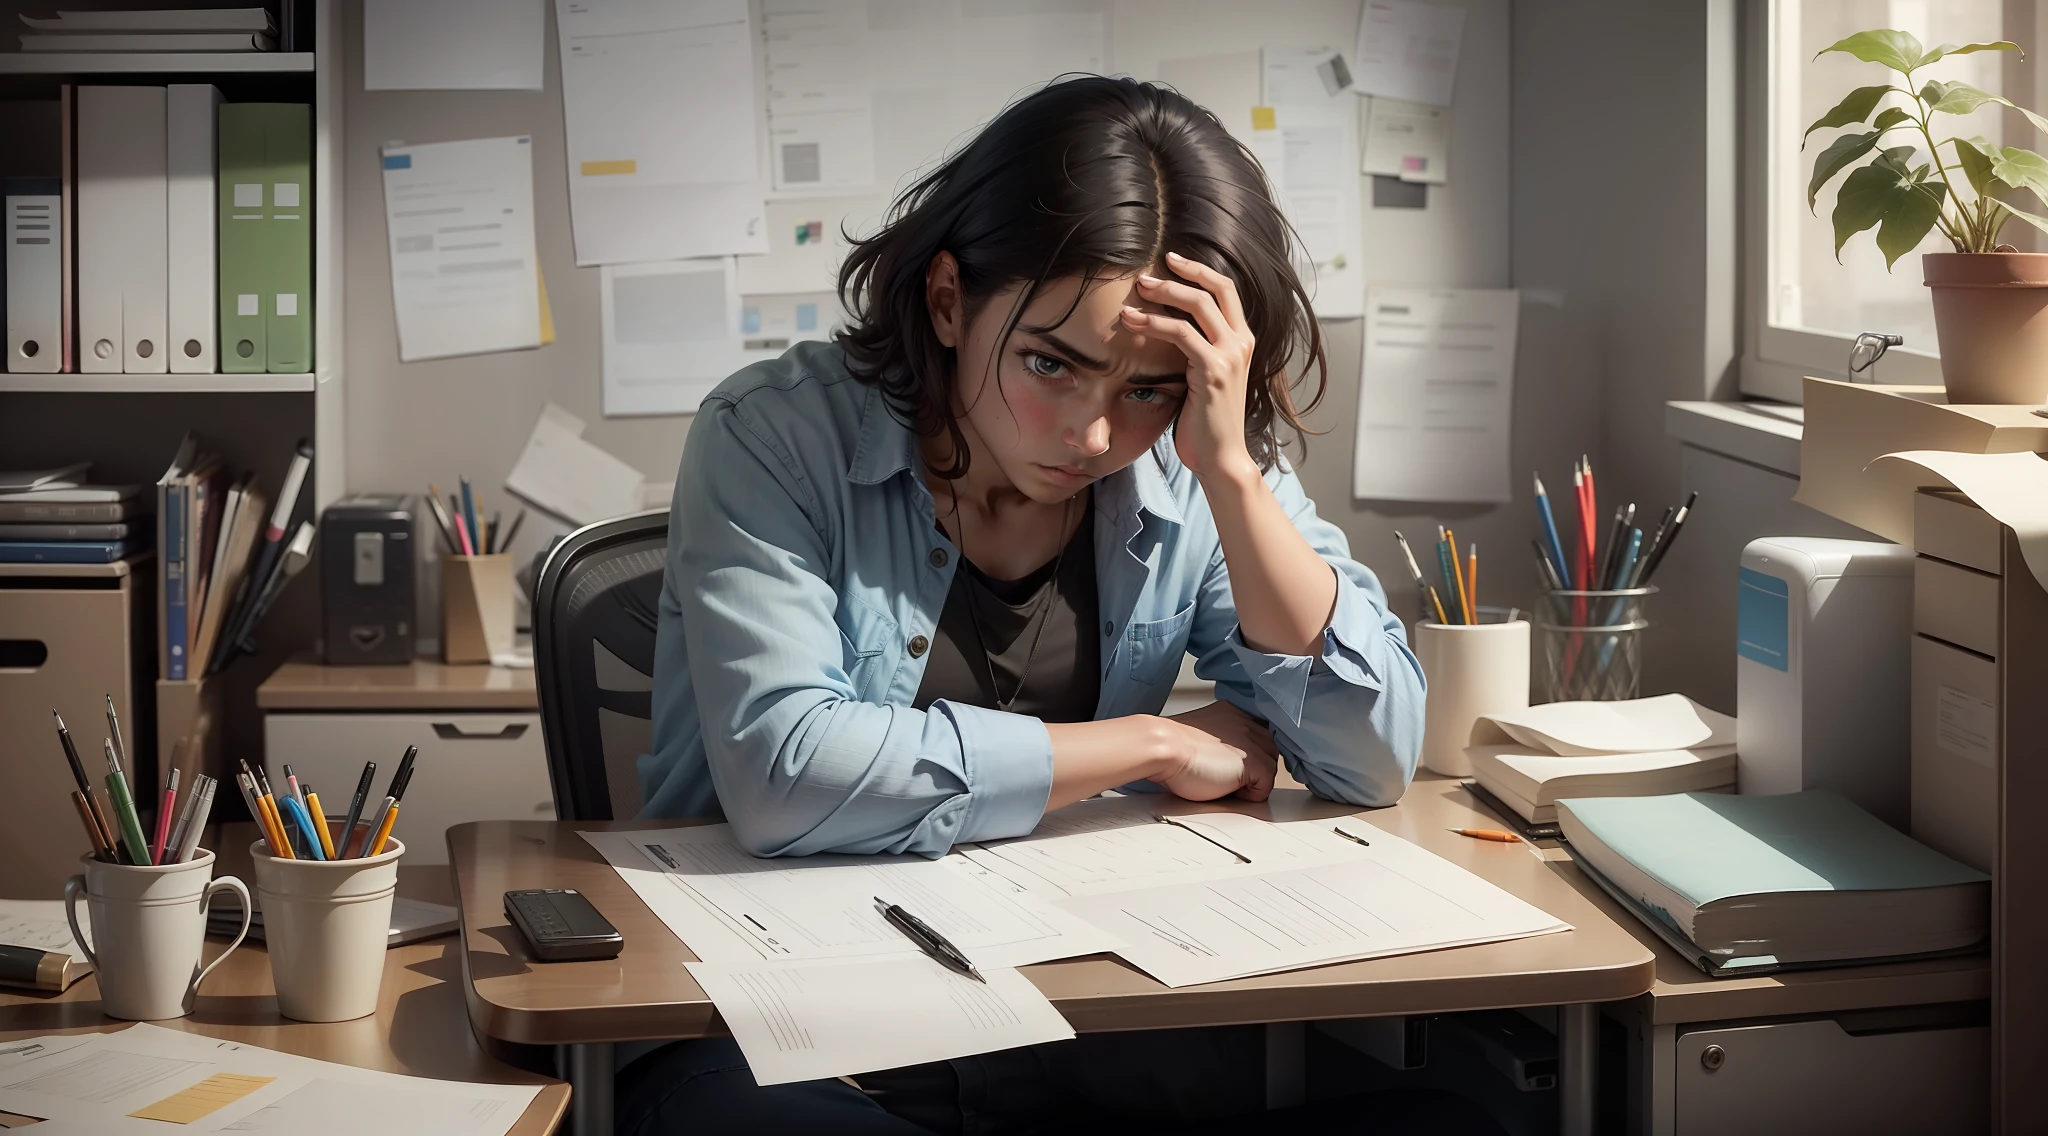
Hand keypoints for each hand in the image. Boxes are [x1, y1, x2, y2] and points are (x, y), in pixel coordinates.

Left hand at [1119, 251, 1257, 484]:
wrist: (1221, 458)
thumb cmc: (1207, 422)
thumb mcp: (1205, 378)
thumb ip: (1196, 351)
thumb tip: (1167, 329)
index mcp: (1242, 341)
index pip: (1226, 290)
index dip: (1199, 270)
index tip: (1171, 260)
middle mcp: (1241, 343)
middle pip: (1214, 289)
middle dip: (1179, 274)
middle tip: (1145, 275)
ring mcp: (1230, 355)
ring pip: (1196, 305)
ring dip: (1162, 294)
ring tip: (1134, 293)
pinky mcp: (1213, 371)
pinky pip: (1180, 334)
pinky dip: (1152, 323)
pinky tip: (1130, 322)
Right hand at [1149, 702, 1278, 802]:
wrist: (1163, 747)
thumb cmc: (1172, 747)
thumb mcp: (1203, 734)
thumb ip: (1222, 741)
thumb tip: (1230, 761)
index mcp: (1234, 713)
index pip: (1259, 736)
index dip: (1249, 755)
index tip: (1233, 765)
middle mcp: (1247, 723)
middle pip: (1268, 751)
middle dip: (1253, 768)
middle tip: (1225, 776)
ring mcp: (1252, 742)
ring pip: (1270, 769)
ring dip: (1250, 781)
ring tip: (1222, 781)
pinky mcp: (1253, 762)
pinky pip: (1265, 787)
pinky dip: (1248, 795)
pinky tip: (1225, 788)